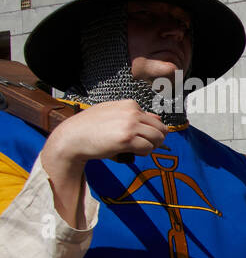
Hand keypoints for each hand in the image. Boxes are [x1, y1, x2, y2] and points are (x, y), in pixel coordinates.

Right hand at [43, 99, 166, 166]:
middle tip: (142, 146)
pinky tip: (131, 152)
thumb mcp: (112, 113)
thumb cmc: (90, 127)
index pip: (156, 120)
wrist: (72, 137)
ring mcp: (130, 125)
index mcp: (130, 104)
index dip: (150, 132)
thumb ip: (133, 115)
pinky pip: (148, 148)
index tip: (140, 137)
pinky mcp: (127, 139)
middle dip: (155, 140)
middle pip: (161, 129)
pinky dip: (143, 153)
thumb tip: (157, 119)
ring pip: (157, 139)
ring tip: (136, 149)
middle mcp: (132, 112)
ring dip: (150, 147)